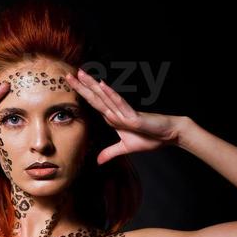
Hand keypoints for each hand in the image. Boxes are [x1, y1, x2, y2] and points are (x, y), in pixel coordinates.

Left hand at [66, 67, 185, 164]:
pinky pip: (121, 104)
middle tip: (68, 74)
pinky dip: (111, 95)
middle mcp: (116, 112)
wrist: (168, 135)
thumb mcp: (126, 148)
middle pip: (95, 98)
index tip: (70, 84)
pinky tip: (103, 86)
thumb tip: (98, 161)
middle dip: (82, 86)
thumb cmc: (150, 138)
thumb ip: (110, 152)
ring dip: (93, 86)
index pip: (94, 104)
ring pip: (105, 97)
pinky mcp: (134, 116)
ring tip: (82, 74)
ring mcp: (124, 113)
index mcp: (113, 118)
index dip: (82, 94)